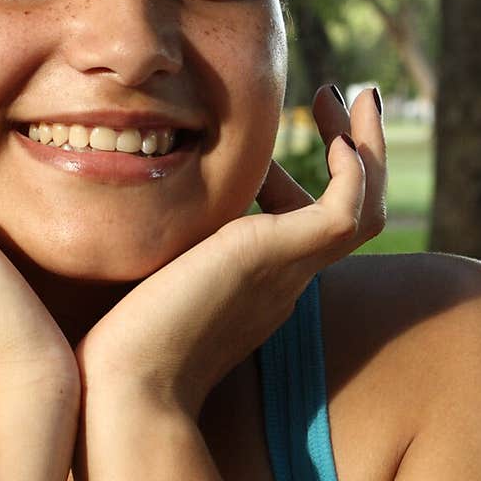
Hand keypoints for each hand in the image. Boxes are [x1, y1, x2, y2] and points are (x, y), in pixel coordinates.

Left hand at [75, 85, 386, 418]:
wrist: (123, 387)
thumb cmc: (113, 348)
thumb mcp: (139, 279)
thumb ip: (148, 250)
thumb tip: (117, 212)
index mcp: (254, 289)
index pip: (296, 230)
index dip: (288, 183)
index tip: (261, 153)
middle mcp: (281, 281)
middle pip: (350, 217)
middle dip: (350, 154)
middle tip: (335, 97)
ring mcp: (287, 271)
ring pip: (364, 211)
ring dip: (366, 150)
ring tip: (353, 93)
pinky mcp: (279, 257)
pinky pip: (348, 212)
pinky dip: (356, 170)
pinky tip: (340, 131)